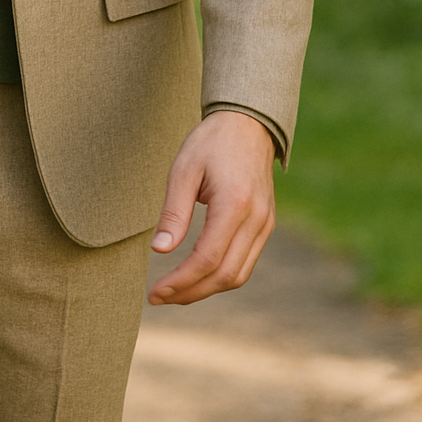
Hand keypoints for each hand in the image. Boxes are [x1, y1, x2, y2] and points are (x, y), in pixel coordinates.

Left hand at [147, 110, 275, 305]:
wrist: (246, 124)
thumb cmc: (210, 143)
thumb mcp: (184, 170)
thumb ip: (173, 213)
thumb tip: (160, 251)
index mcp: (235, 205)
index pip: (208, 259)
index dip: (181, 281)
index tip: (155, 292)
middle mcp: (256, 219)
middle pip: (226, 275)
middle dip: (191, 292)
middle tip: (160, 296)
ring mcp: (265, 224)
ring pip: (239, 274)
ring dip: (207, 289)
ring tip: (175, 292)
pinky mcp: (265, 224)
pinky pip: (246, 261)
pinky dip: (221, 275)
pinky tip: (198, 274)